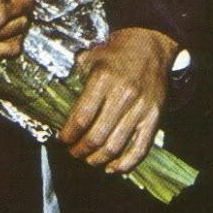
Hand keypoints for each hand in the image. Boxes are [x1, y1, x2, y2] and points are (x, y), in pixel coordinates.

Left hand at [60, 27, 179, 172]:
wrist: (151, 44)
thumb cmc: (117, 53)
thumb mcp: (92, 57)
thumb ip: (75, 78)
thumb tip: (58, 102)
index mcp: (103, 79)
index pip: (81, 118)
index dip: (68, 134)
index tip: (62, 139)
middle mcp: (123, 95)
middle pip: (96, 136)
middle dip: (80, 150)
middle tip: (74, 152)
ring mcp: (141, 108)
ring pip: (115, 146)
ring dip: (98, 159)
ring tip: (89, 159)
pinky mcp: (154, 117)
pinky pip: (141, 149)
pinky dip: (125, 164)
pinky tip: (112, 167)